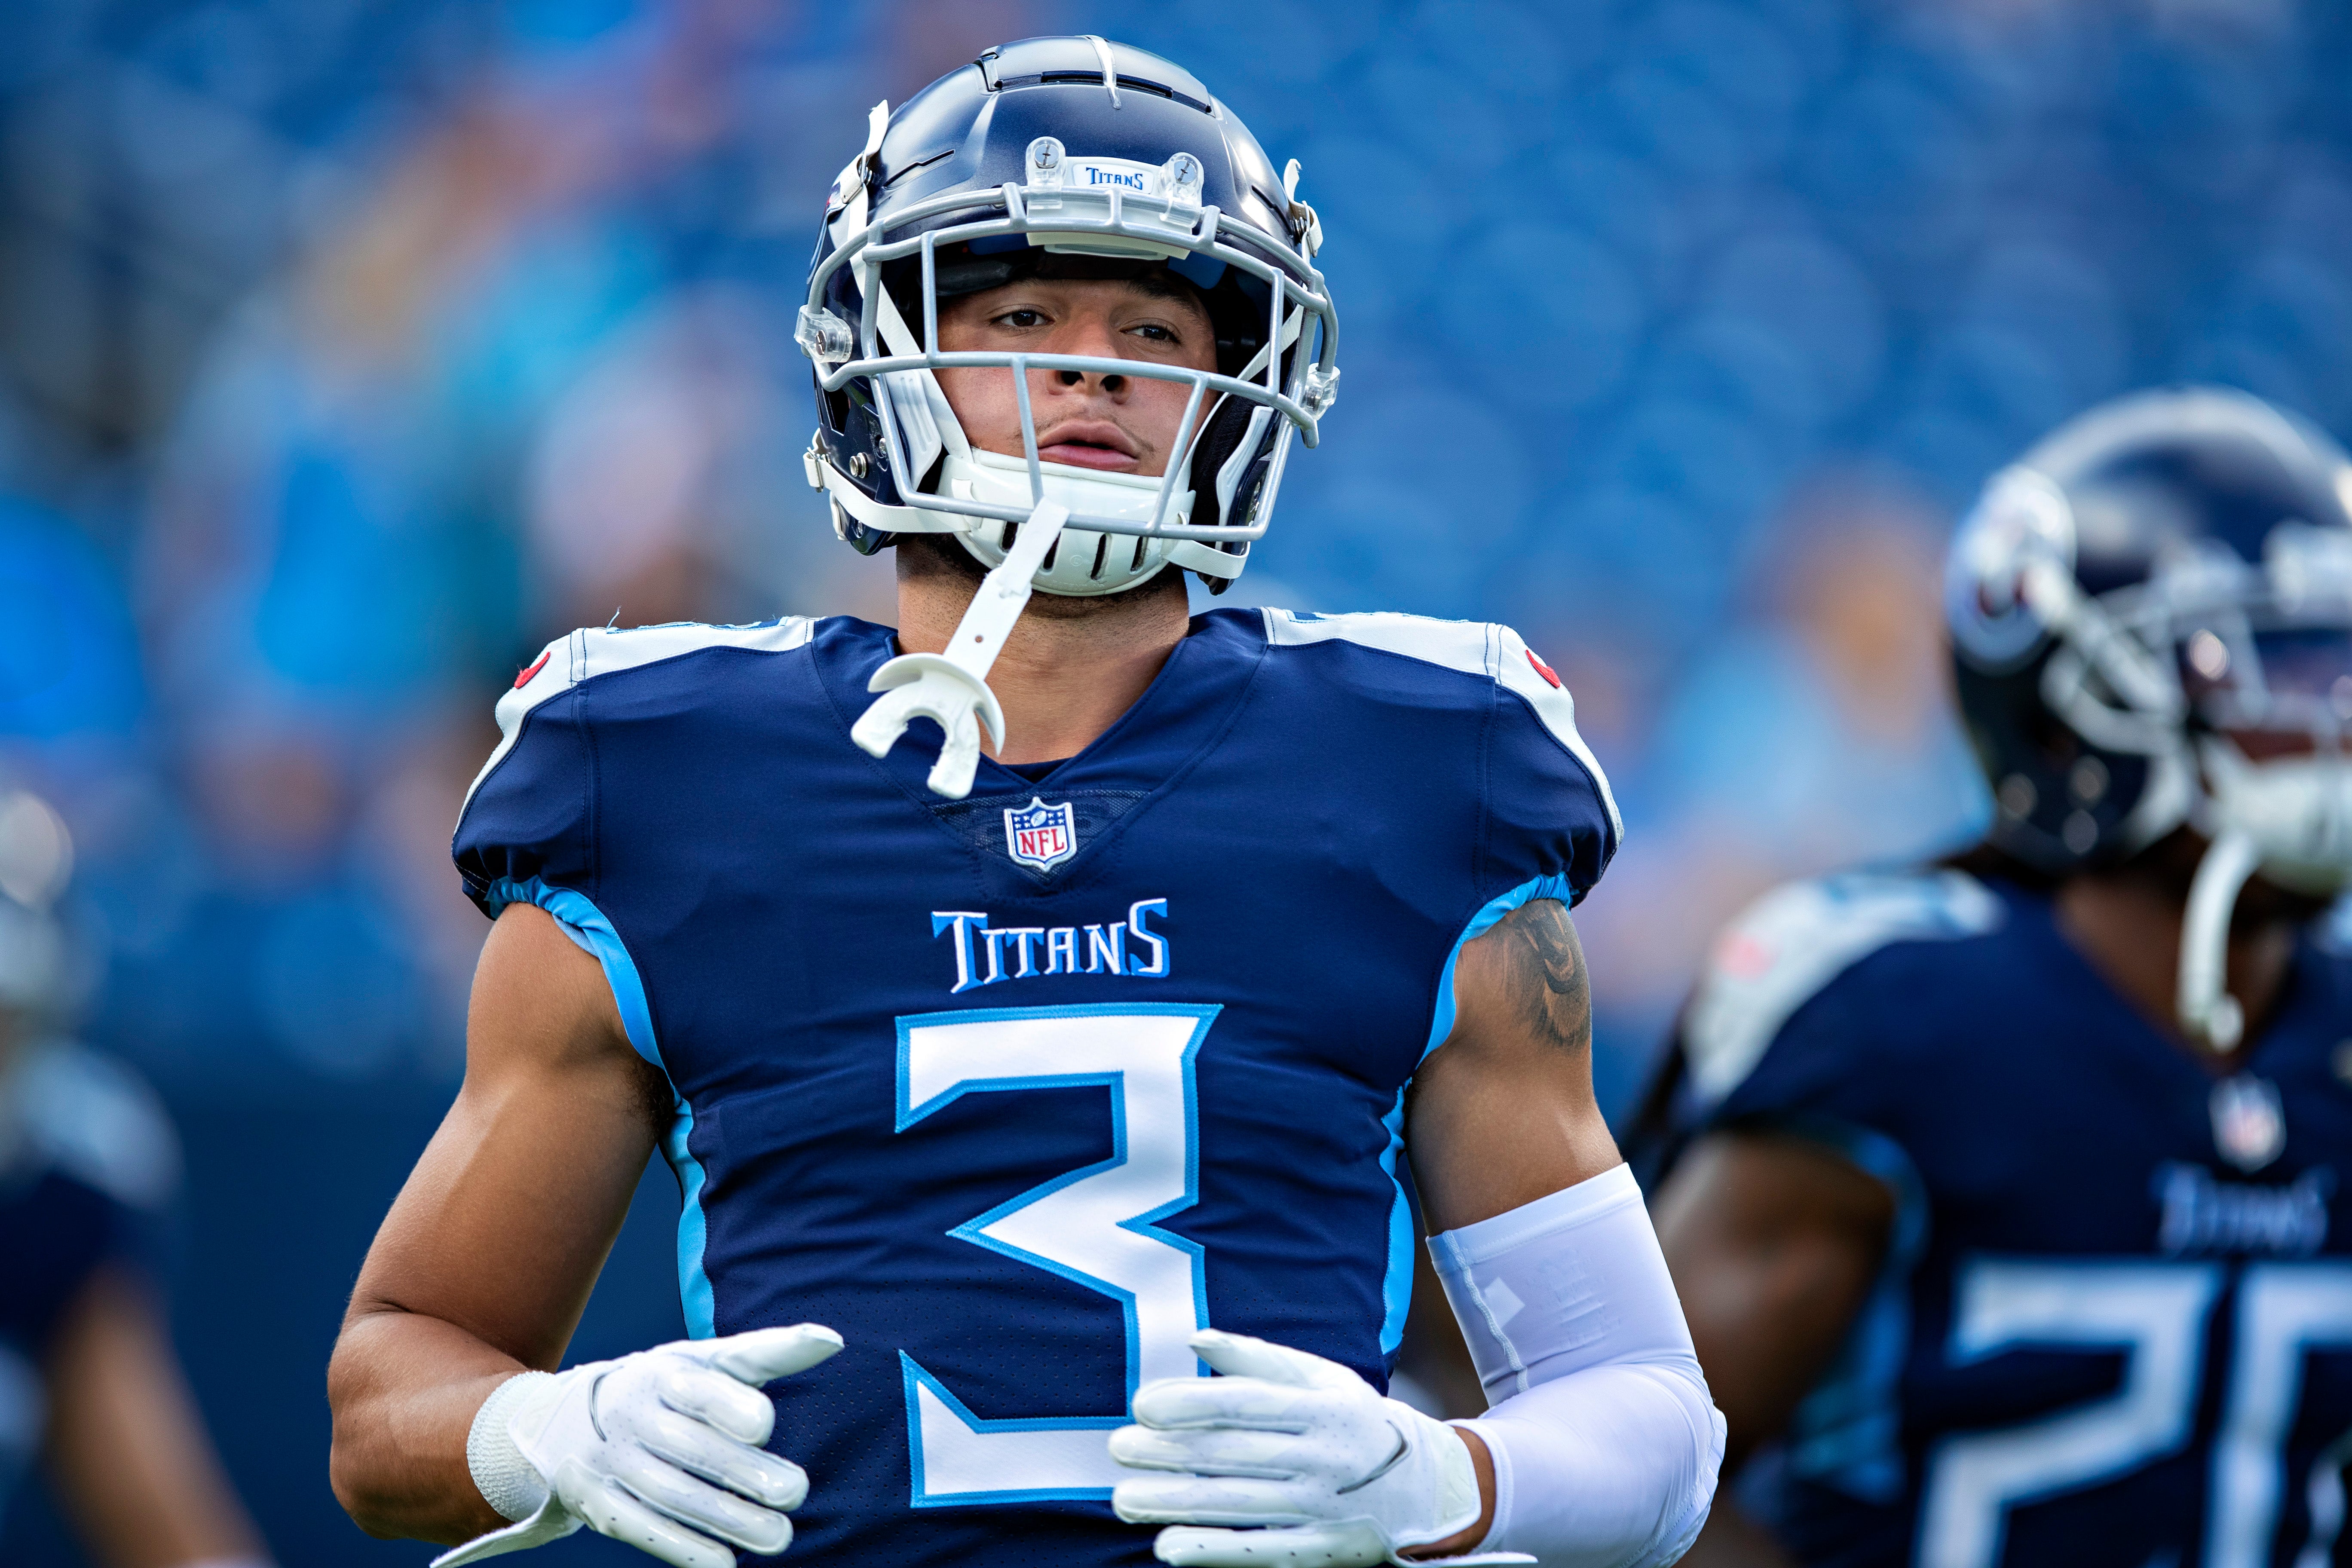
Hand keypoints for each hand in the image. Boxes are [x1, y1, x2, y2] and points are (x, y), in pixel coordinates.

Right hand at [434, 1323, 842, 1567]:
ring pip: (671, 1494)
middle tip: (796, 1491)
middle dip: (743, 1473)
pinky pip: (643, 1529)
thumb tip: (831, 1340)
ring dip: (727, 1519)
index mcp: (664, 1372)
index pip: (697, 1389)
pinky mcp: (599, 1504)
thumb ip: (769, 1352)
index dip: (728, 1406)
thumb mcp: (708, 1361)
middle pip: (690, 1448)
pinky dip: (684, 1549)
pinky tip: (725, 1563)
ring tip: (779, 1535)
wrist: (566, 1421)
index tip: (764, 1425)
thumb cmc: (667, 1387)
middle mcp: (633, 1415)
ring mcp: (610, 1462)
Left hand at [1109, 1329, 1530, 1567]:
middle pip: (1234, 1455)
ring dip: (1174, 1502)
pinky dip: (1213, 1551)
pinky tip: (1169, 1547)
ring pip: (1238, 1504)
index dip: (1191, 1404)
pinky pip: (1261, 1550)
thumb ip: (1259, 1360)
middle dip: (1169, 1453)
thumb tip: (1197, 1339)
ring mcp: (1322, 1507)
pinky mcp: (1322, 1549)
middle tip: (1117, 1448)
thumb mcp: (1324, 1379)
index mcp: (1321, 1408)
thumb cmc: (1361, 1422)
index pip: (1246, 1404)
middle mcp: (1322, 1457)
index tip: (1142, 1404)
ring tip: (1123, 1496)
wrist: (1435, 1488)